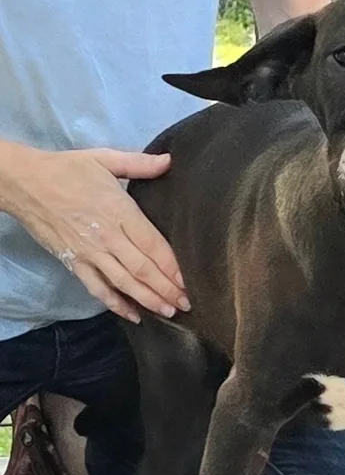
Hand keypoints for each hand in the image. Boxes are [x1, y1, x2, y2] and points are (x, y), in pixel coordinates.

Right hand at [0, 144, 189, 322]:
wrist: (24, 183)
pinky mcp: (74, 263)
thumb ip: (139, 164)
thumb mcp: (104, 159)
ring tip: (168, 312)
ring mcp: (90, 252)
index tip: (189, 281)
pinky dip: (115, 304)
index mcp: (119, 211)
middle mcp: (107, 236)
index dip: (172, 266)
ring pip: (124, 282)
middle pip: (142, 269)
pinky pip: (98, 288)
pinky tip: (133, 316)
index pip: (153, 245)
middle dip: (167, 289)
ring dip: (148, 300)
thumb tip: (169, 161)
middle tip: (187, 304)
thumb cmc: (67, 169)